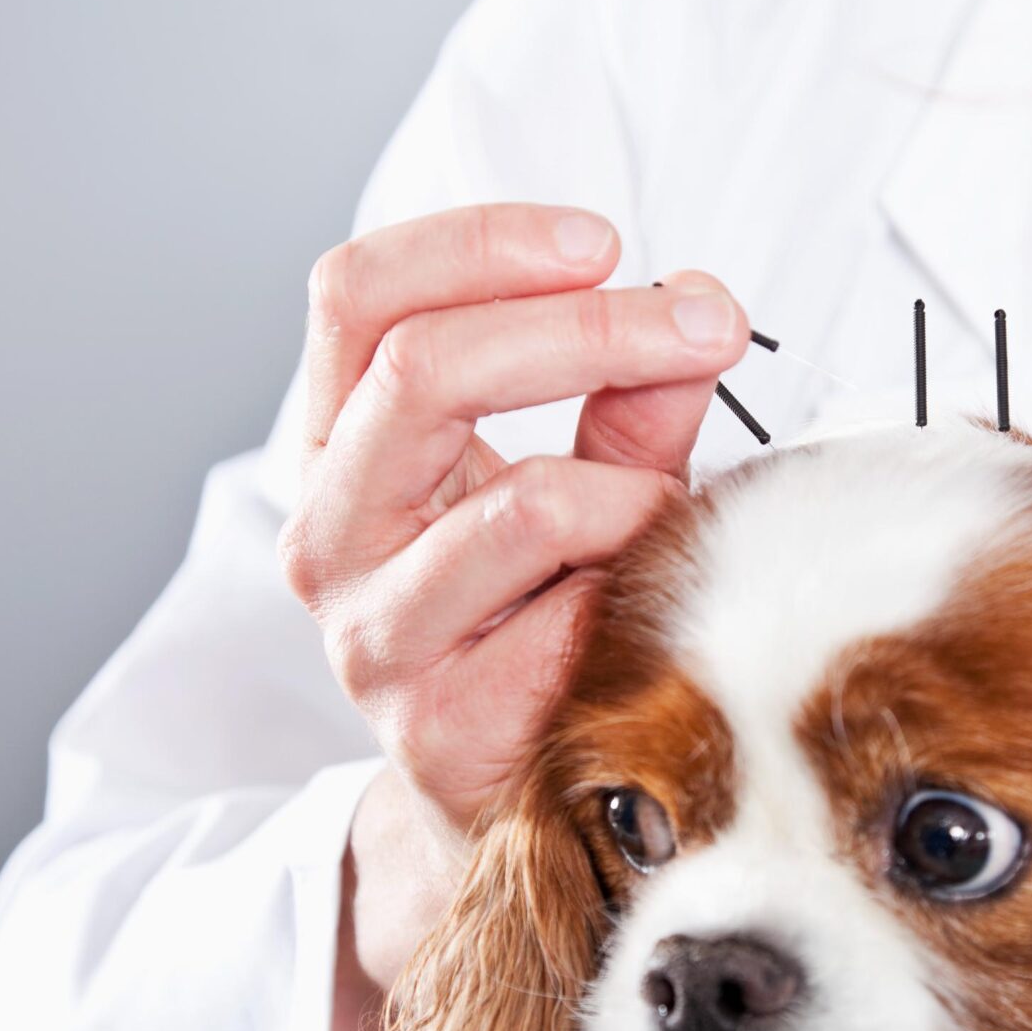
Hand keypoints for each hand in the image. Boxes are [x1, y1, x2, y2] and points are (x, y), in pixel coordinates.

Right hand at [280, 202, 747, 990]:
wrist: (501, 789)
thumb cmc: (535, 612)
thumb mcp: (574, 477)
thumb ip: (627, 396)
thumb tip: (700, 306)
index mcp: (339, 446)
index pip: (357, 297)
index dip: (478, 244)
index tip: (602, 241)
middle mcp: (327, 533)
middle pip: (421, 370)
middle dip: (589, 329)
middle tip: (704, 323)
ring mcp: (371, 635)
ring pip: (523, 503)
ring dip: (636, 492)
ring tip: (670, 517)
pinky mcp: (436, 725)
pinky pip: (571, 620)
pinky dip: (638, 592)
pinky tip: (650, 607)